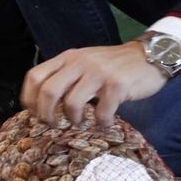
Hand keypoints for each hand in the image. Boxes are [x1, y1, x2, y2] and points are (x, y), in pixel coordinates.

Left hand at [22, 43, 167, 127]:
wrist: (150, 56)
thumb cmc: (114, 65)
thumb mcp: (85, 63)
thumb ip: (67, 76)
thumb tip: (45, 104)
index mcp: (68, 57)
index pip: (35, 76)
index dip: (29, 99)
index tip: (35, 114)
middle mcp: (79, 62)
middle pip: (48, 92)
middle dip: (47, 115)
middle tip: (55, 125)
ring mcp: (98, 73)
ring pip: (72, 104)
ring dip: (74, 121)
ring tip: (82, 123)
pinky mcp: (117, 85)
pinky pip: (101, 112)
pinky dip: (102, 123)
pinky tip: (106, 122)